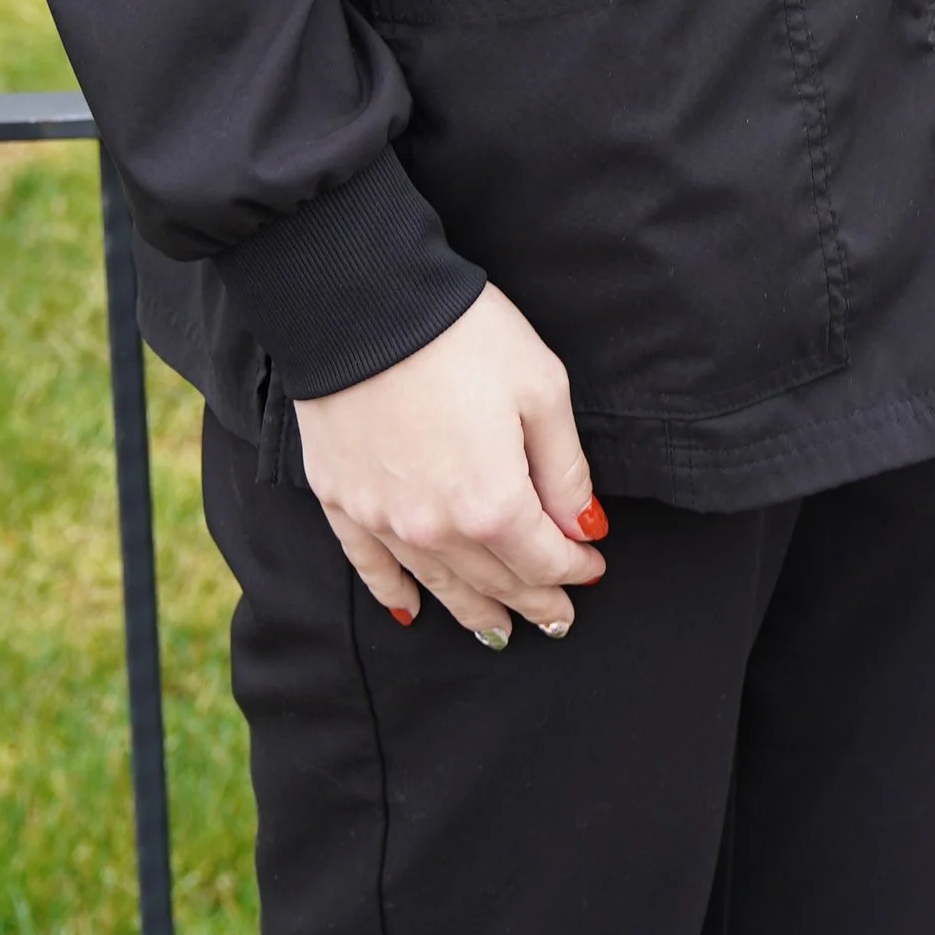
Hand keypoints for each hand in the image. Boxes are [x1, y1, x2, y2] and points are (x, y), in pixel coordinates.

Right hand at [295, 284, 607, 644]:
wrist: (362, 303)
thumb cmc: (462, 336)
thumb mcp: (541, 388)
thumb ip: (564, 469)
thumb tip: (584, 526)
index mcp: (493, 504)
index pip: (544, 558)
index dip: (574, 568)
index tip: (592, 568)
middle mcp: (436, 529)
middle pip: (495, 581)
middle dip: (532, 599)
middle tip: (556, 617)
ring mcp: (383, 520)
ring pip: (438, 585)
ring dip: (474, 610)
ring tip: (499, 631)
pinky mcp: (341, 500)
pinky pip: (371, 567)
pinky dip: (394, 593)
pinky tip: (410, 612)